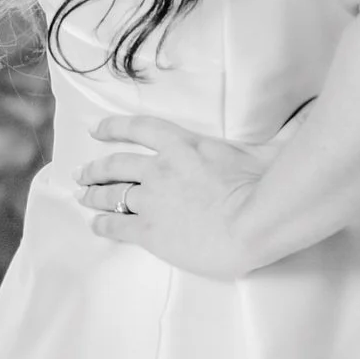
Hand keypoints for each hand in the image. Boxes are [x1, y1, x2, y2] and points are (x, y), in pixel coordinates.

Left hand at [77, 115, 263, 276]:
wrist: (254, 220)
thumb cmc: (264, 185)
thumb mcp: (258, 152)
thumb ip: (253, 146)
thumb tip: (278, 133)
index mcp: (185, 145)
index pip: (140, 129)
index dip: (115, 127)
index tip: (97, 129)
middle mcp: (161, 168)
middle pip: (118, 165)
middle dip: (96, 168)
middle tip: (81, 172)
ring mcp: (152, 200)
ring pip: (111, 194)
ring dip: (93, 195)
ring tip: (82, 196)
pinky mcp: (150, 231)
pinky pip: (116, 225)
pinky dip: (102, 224)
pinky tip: (95, 225)